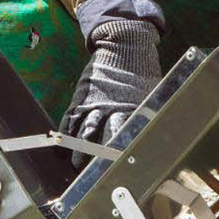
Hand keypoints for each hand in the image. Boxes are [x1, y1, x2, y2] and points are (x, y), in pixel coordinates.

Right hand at [58, 19, 161, 164]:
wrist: (123, 46)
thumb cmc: (141, 74)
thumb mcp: (150, 94)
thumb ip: (147, 115)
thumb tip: (157, 137)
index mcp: (128, 107)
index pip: (122, 134)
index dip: (118, 150)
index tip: (118, 165)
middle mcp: (108, 107)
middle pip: (99, 135)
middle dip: (95, 155)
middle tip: (93, 172)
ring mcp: (92, 102)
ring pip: (82, 129)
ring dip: (79, 148)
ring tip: (75, 164)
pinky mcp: (81, 97)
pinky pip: (70, 117)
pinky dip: (65, 132)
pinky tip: (61, 146)